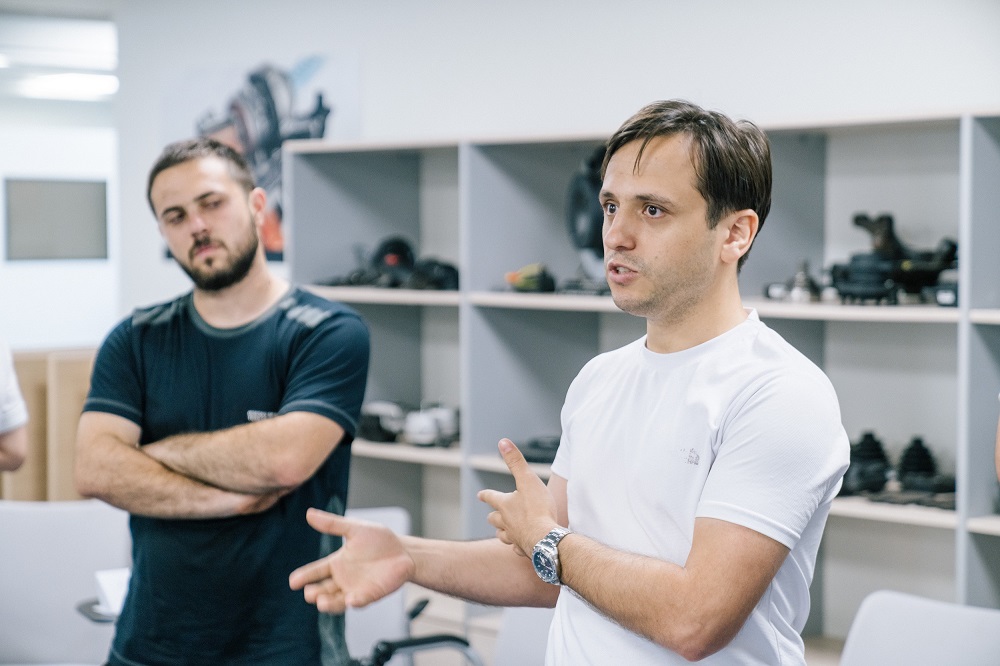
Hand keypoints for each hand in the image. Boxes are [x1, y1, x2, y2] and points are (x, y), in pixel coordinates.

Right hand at [289, 508, 414, 612]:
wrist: (404, 552)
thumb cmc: (380, 540)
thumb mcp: (355, 529)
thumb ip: (333, 524)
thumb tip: (309, 513)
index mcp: (337, 563)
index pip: (316, 571)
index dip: (304, 576)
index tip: (293, 582)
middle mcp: (343, 579)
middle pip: (324, 589)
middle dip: (315, 593)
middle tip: (309, 594)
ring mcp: (355, 589)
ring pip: (337, 600)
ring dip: (329, 603)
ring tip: (321, 602)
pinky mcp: (370, 595)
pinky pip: (360, 601)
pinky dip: (354, 602)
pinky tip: (350, 600)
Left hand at [478, 438, 558, 556]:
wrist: (546, 539)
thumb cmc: (538, 509)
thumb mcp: (527, 480)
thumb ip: (515, 461)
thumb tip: (503, 442)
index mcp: (505, 505)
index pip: (491, 497)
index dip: (486, 495)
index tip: (479, 495)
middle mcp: (506, 522)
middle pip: (494, 519)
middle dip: (492, 515)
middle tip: (491, 515)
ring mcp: (514, 537)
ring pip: (502, 535)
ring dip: (501, 531)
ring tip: (501, 531)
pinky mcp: (524, 549)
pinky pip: (516, 548)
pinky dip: (516, 546)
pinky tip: (518, 546)